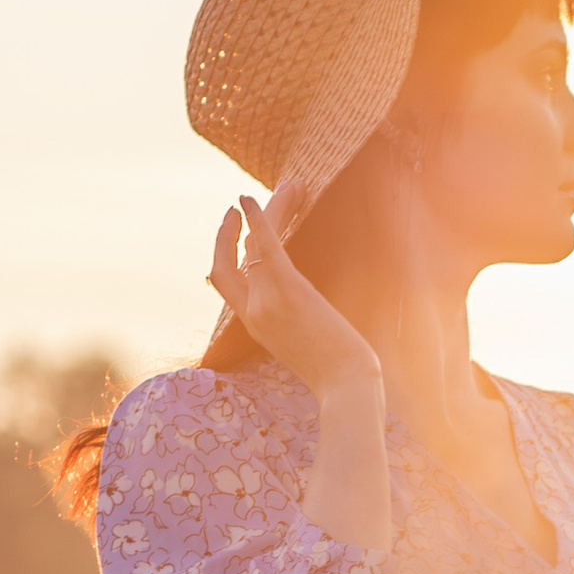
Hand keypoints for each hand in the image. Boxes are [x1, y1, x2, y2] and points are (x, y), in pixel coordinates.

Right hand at [208, 192, 381, 401]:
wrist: (347, 386)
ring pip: (254, 245)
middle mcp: (253, 313)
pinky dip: (259, 219)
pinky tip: (250, 199)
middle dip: (228, 234)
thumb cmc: (338, 375)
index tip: (234, 235)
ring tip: (288, 187)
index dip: (226, 256)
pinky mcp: (287, 289)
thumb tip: (307, 311)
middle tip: (235, 209)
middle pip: (229, 262)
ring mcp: (266, 301)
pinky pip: (266, 246)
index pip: (228, 284)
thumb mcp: (307, 350)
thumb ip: (297, 327)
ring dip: (269, 211)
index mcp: (255, 327)